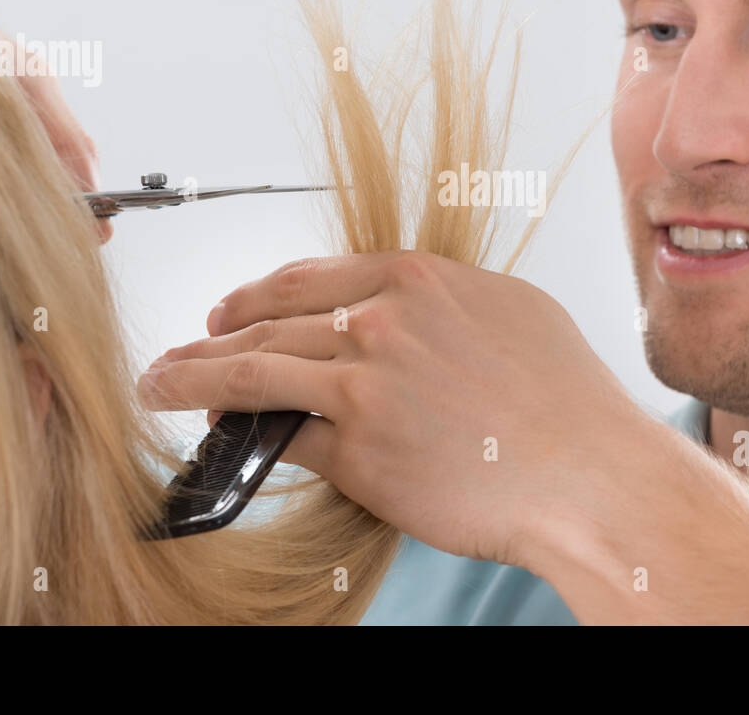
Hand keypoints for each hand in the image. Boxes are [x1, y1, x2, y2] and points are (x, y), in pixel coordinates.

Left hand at [137, 250, 649, 567]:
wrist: (588, 473)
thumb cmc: (566, 400)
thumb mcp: (511, 313)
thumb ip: (445, 302)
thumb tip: (405, 311)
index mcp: (417, 277)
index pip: (308, 275)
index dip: (257, 292)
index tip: (232, 308)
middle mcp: (381, 318)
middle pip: (268, 318)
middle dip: (213, 332)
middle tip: (183, 346)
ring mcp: (364, 381)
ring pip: (253, 370)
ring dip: (193, 378)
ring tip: (160, 384)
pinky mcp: (356, 446)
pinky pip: (282, 434)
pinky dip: (239, 434)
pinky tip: (214, 435)